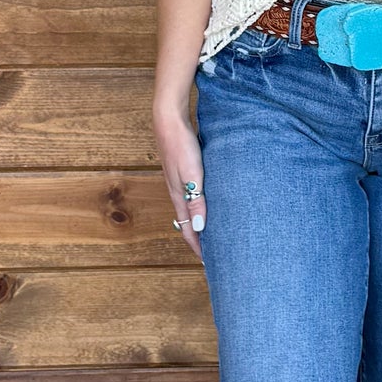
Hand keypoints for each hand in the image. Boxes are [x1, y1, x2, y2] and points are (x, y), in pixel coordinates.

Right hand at [156, 109, 205, 262]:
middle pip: (187, 222)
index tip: (209, 262)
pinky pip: (191, 195)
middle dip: (198, 239)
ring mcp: (178, 181)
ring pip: (189, 209)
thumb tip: (197, 229)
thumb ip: (196, 201)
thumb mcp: (192, 174)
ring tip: (212, 232)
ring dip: (198, 223)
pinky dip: (199, 207)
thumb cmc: (181, 144)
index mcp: (179, 195)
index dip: (198, 246)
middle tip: (213, 252)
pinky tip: (207, 203)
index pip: (187, 229)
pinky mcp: (182, 170)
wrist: (168, 118)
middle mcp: (177, 191)